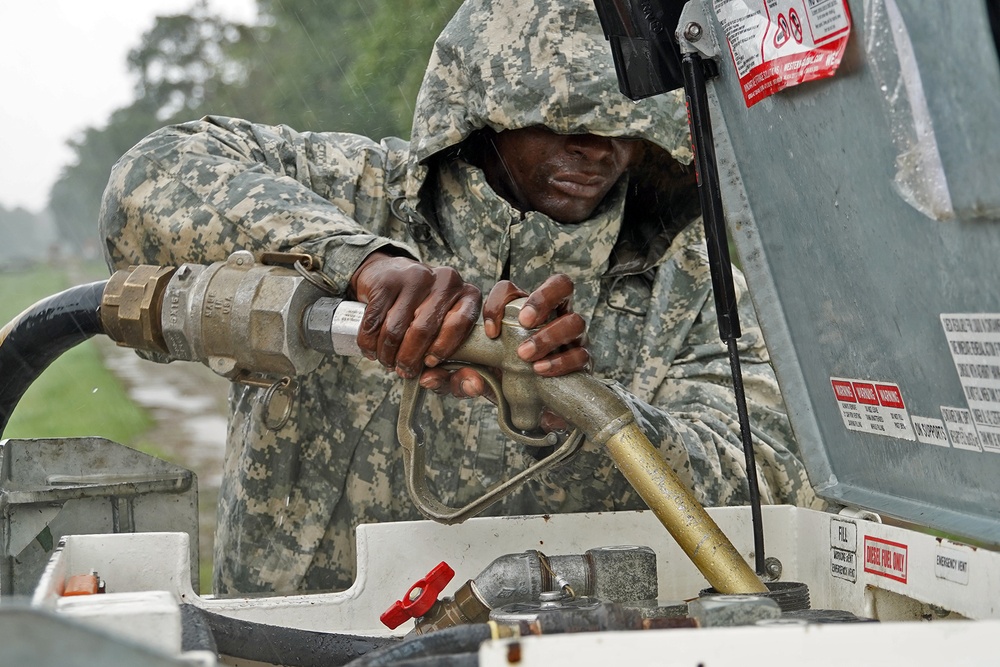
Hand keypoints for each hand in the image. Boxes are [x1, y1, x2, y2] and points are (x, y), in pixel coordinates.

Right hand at [348, 251, 480, 377]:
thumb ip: (445, 352)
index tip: (431, 364)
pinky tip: (371, 351)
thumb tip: (429, 380)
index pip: (461, 323)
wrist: (391, 273)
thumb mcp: (443, 323)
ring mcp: (415, 276)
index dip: (444, 348)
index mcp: (467, 295)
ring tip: (387, 362)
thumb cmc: (423, 309)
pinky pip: (374, 322)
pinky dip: (369, 342)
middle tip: (404, 370)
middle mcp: (445, 281)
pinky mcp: (387, 281)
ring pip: (395, 330)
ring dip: (387, 354)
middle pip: (423, 330)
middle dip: (410, 359)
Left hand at [419, 274, 590, 431]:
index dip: (502, 301)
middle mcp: (552, 316)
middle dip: (542, 298)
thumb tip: (429, 378)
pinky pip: (582, 354)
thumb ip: (453, 376)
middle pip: (562, 284)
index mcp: (522, 311)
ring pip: (575, 320)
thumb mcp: (476, 377)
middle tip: (525, 321)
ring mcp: (571, 337)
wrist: (535, 408)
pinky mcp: (583, 360)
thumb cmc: (506, 381)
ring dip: (549, 335)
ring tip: (527, 355)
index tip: (490, 331)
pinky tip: (541, 371)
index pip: (513, 289)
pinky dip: (561, 361)